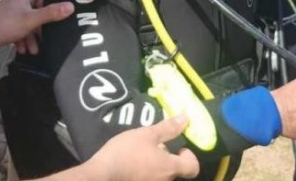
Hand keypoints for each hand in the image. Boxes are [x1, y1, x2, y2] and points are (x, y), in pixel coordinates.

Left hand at [0, 0, 73, 54]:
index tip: (52, 16)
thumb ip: (51, 13)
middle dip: (40, 27)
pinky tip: (21, 51)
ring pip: (25, 24)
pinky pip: (16, 31)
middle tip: (45, 39)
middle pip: (34, 12)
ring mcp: (7, 15)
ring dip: (30, 37)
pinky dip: (20, 40)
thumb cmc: (5, 25)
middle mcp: (15, 4)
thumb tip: (71, 5)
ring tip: (33, 51)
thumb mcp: (32, 20)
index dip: (47, 3)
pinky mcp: (1, 26)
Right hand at [83, 116, 199, 180]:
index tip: (179, 148)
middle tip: (153, 148)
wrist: (102, 174)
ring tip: (140, 156)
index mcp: (170, 167)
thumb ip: (167, 129)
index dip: (189, 157)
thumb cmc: (126, 152)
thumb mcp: (147, 134)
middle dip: (167, 159)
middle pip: (174, 171)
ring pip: (160, 176)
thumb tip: (186, 120)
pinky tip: (132, 166)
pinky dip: (144, 173)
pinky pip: (148, 179)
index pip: (192, 167)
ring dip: (155, 167)